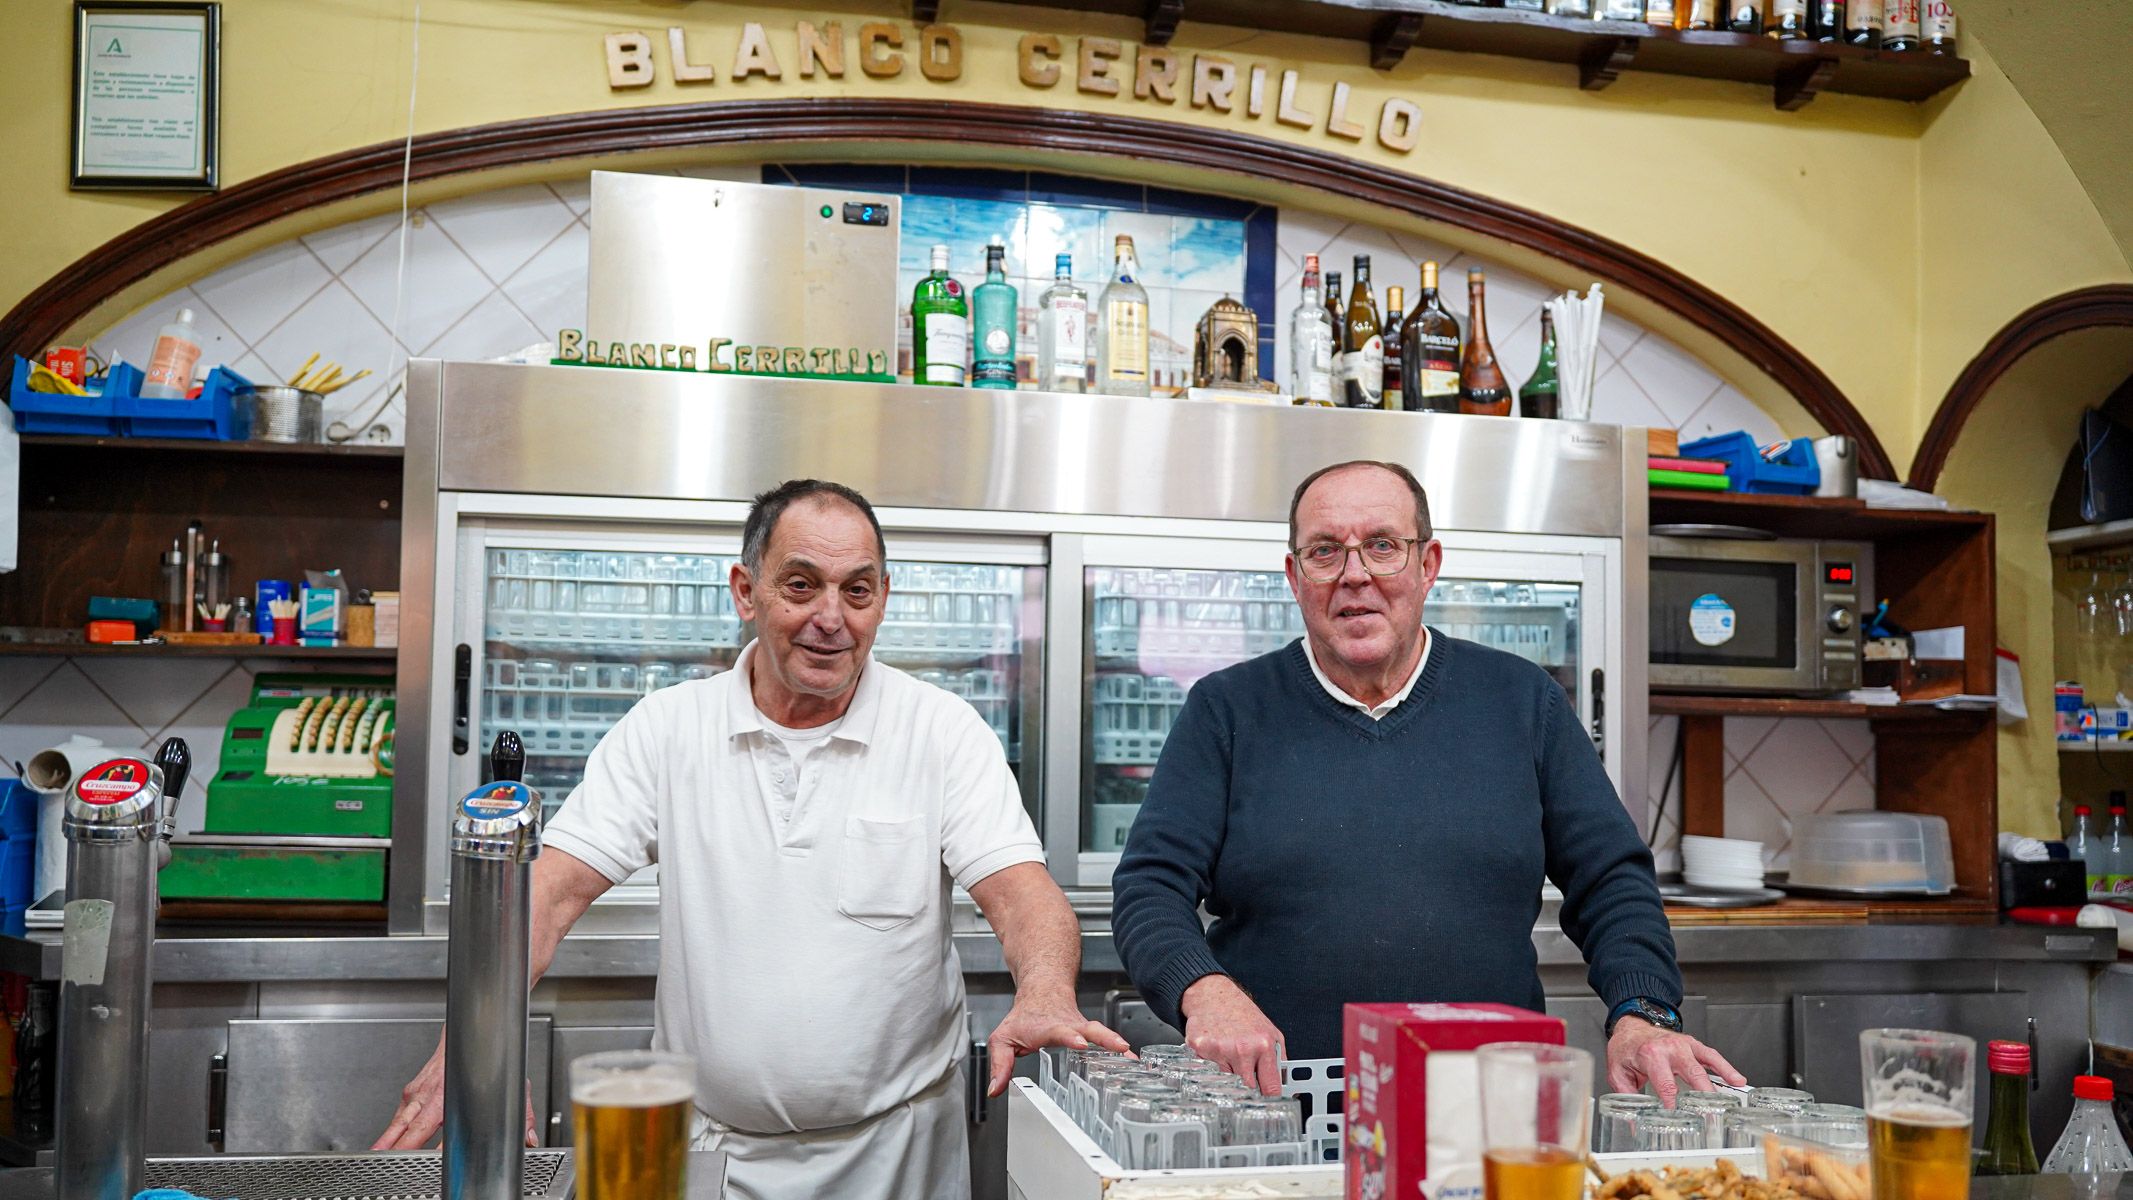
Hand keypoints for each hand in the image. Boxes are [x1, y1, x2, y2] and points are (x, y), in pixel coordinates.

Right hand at [373, 1036, 539, 1148]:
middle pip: (416, 1128)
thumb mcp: (513, 1085)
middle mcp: (435, 1095)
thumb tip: (529, 1138)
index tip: (436, 1161)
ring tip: (377, 1155)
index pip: (450, 1132)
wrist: (466, 1032)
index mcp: (458, 1096)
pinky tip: (381, 1144)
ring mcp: (419, 1093)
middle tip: (391, 1161)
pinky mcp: (410, 1092)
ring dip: (387, 1139)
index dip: (442, 1150)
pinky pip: (397, 1115)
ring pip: (400, 1121)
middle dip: (402, 1147)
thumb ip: (523, 1114)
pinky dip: (388, 1130)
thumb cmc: (486, 1059)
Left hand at [986, 994, 1131, 1096]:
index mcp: (1049, 1027)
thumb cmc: (1024, 1017)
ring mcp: (1083, 1028)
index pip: (1060, 1031)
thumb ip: (999, 1063)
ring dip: (1118, 1045)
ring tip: (1134, 1060)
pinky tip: (1134, 1063)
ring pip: (1103, 1033)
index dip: (1070, 1037)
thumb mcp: (1002, 1038)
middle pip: (1090, 1030)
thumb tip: (996, 1089)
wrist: (1043, 990)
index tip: (1080, 1044)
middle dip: (1105, 1039)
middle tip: (1120, 1047)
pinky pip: (1108, 1041)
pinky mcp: (1091, 1032)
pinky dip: (1121, 1051)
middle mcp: (1070, 1026)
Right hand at [1180, 974, 1285, 1095]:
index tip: (1268, 1102)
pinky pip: (1207, 1071)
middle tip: (1244, 1071)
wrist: (1213, 995)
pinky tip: (1215, 1049)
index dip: (1269, 1097)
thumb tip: (1285, 1088)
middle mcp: (1243, 1049)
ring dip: (1227, 1073)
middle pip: (1248, 1089)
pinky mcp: (1201, 1049)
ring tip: (1229, 1054)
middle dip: (1247, 1085)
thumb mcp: (1271, 1032)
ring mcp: (1220, 1050)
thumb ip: (1278, 1061)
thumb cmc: (1241, 1014)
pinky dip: (1210, 1065)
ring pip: (1226, 1082)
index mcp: (1264, 1045)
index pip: (1271, 1086)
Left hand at [1607, 1017, 1745, 1106]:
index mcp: (1650, 1055)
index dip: (1674, 1104)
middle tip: (1710, 1116)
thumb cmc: (1626, 1049)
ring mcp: (1684, 1044)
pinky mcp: (1692, 1044)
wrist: (1630, 1026)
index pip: (1666, 1085)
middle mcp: (1670, 1048)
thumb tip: (1636, 1122)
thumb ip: (1628, 1097)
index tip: (1681, 1119)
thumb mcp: (1618, 1073)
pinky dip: (1726, 1067)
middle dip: (1703, 1097)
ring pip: (1706, 1063)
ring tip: (1732, 1098)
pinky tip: (1737, 1080)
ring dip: (1722, 1081)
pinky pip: (1712, 1055)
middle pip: (1692, 1074)